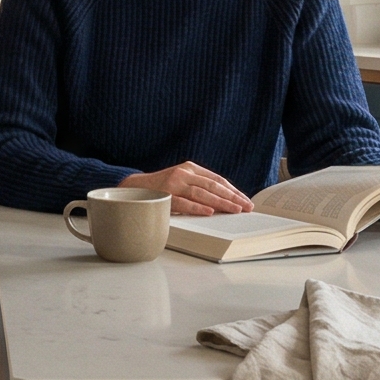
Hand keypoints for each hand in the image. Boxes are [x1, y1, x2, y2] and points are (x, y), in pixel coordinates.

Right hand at [120, 162, 252, 217]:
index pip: (217, 179)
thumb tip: (225, 201)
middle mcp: (183, 173)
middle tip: (246, 207)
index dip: (233, 190)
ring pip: (202, 193)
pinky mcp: (165, 195)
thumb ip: (199, 186)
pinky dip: (198, 207)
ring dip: (221, 203)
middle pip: (213, 186)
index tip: (246, 200)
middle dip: (232, 197)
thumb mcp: (181, 181)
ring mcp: (174, 183)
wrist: (133, 188)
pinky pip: (184, 203)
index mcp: (190, 168)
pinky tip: (210, 212)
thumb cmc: (161, 187)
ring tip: (235, 210)